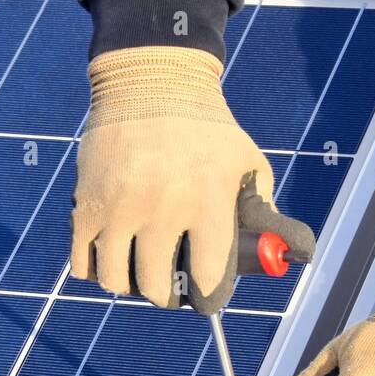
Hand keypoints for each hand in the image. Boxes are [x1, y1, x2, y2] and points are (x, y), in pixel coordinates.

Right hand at [70, 46, 276, 312]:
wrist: (152, 78)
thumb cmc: (207, 128)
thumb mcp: (246, 162)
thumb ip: (264, 211)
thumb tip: (292, 253)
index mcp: (207, 197)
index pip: (207, 274)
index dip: (207, 296)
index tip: (205, 296)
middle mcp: (161, 206)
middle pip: (155, 285)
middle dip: (164, 296)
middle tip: (168, 289)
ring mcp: (118, 206)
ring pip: (115, 280)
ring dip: (128, 286)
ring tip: (136, 275)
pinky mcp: (86, 203)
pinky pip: (82, 262)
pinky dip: (95, 270)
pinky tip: (109, 258)